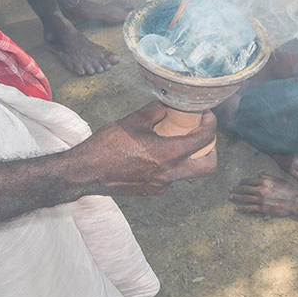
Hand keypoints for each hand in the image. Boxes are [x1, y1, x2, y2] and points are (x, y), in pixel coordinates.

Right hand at [70, 102, 217, 194]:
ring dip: (191, 157)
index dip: (210, 124)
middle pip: (208, 166)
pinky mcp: (153, 190)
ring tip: (180, 140)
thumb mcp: (134, 121)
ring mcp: (162, 185)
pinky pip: (172, 177)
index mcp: (169, 155)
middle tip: (203, 134)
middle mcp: (170, 174)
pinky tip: (159, 152)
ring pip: (190, 173)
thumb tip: (170, 106)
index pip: (204, 139)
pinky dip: (173, 164)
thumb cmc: (107, 146)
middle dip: (212, 149)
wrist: (85, 172)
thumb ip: (157, 111)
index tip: (206, 115)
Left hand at [230, 174, 297, 215]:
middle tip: (230, 190)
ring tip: (230, 198)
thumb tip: (259, 174)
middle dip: (236, 189)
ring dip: (236, 198)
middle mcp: (261, 190)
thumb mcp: (279, 180)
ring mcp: (261, 199)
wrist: (295, 201)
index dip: (242, 181)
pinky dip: (242, 208)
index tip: (238, 182)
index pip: (249, 180)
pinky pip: (249, 208)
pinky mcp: (263, 208)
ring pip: (245, 198)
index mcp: (264, 181)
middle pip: (244, 189)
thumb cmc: (288, 189)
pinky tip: (237, 208)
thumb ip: (268, 177)